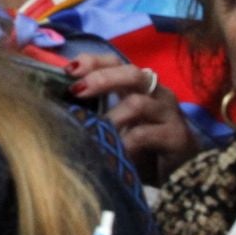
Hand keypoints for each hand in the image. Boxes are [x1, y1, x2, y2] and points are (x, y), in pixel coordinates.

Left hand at [67, 55, 201, 182]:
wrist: (180, 173)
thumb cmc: (141, 144)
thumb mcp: (115, 121)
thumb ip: (95, 107)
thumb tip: (55, 100)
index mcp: (138, 85)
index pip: (116, 61)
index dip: (92, 61)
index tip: (67, 70)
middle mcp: (156, 92)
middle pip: (131, 73)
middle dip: (101, 79)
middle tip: (77, 91)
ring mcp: (169, 113)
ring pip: (137, 102)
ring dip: (111, 116)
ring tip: (94, 129)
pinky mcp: (177, 136)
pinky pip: (144, 134)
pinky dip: (124, 142)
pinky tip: (114, 151)